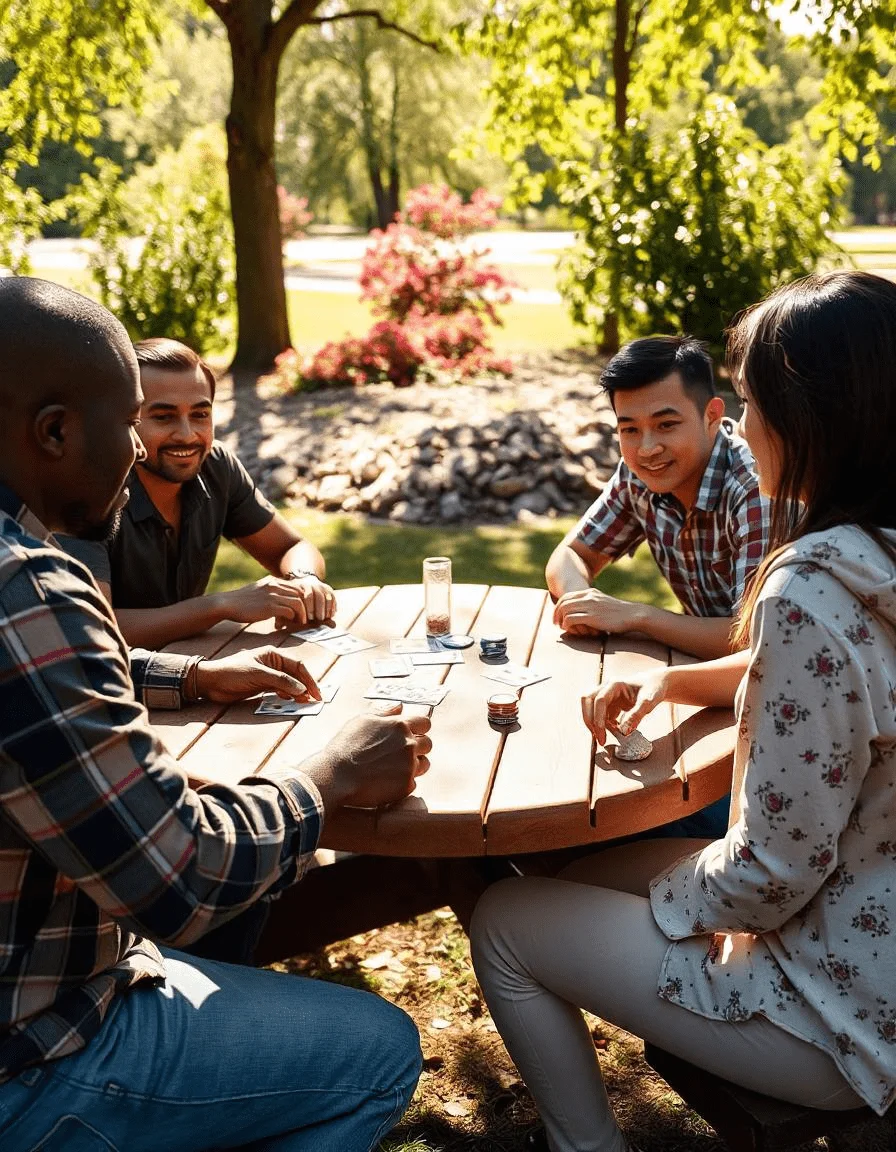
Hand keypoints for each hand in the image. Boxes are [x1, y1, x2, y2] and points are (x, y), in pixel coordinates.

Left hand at [194, 648, 320, 703]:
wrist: (211, 682)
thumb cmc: (233, 672)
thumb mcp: (259, 675)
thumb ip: (281, 681)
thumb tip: (302, 690)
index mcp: (273, 654)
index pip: (298, 666)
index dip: (309, 679)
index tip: (315, 693)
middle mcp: (273, 663)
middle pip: (295, 675)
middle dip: (306, 687)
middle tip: (315, 700)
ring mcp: (268, 675)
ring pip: (289, 684)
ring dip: (298, 693)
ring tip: (305, 703)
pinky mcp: (262, 685)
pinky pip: (280, 690)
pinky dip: (287, 696)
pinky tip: (292, 701)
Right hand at [215, 579, 332, 628]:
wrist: (226, 604)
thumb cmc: (242, 603)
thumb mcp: (259, 592)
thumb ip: (271, 594)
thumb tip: (283, 605)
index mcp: (273, 581)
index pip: (297, 587)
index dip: (304, 599)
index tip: (305, 610)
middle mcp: (275, 585)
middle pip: (302, 593)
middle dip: (307, 606)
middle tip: (307, 618)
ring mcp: (273, 595)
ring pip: (299, 602)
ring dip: (302, 614)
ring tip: (300, 623)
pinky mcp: (270, 606)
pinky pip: (290, 611)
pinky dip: (293, 619)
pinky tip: (289, 624)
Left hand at [283, 574, 336, 626]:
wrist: (303, 583)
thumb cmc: (291, 600)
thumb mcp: (285, 603)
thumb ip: (282, 613)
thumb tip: (278, 626)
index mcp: (300, 585)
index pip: (307, 596)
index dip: (308, 608)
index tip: (307, 619)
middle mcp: (312, 583)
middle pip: (318, 595)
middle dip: (318, 608)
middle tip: (318, 619)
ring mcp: (321, 586)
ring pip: (327, 596)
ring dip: (326, 608)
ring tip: (324, 618)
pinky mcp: (329, 589)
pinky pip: (333, 597)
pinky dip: (332, 606)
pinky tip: (330, 615)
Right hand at [307, 715, 432, 809]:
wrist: (336, 776)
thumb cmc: (345, 747)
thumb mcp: (362, 721)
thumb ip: (384, 713)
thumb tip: (400, 707)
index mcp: (399, 726)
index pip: (424, 722)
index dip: (419, 728)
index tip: (412, 734)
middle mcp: (409, 744)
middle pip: (428, 744)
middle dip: (418, 747)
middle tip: (399, 754)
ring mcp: (409, 766)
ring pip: (424, 764)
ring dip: (414, 765)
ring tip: (393, 769)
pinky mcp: (406, 785)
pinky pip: (413, 783)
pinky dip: (402, 782)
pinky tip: (386, 782)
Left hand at [553, 588, 640, 635]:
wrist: (632, 615)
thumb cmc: (619, 613)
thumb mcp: (603, 602)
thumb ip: (592, 603)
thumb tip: (582, 611)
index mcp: (590, 592)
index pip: (567, 596)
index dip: (559, 606)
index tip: (558, 616)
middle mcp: (588, 596)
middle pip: (563, 602)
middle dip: (556, 613)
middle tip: (556, 623)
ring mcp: (589, 606)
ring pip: (565, 610)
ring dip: (561, 619)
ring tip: (562, 627)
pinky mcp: (591, 616)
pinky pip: (571, 619)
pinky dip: (567, 624)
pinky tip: (569, 629)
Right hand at [581, 669, 667, 745]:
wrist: (656, 683)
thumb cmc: (653, 689)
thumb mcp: (648, 703)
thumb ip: (636, 716)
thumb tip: (623, 732)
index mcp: (615, 684)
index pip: (600, 701)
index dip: (598, 720)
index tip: (602, 737)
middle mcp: (607, 687)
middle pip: (587, 701)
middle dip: (590, 721)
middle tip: (598, 738)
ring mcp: (606, 694)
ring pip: (590, 707)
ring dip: (594, 722)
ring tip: (604, 736)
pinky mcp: (609, 702)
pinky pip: (599, 713)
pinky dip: (602, 724)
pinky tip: (613, 731)